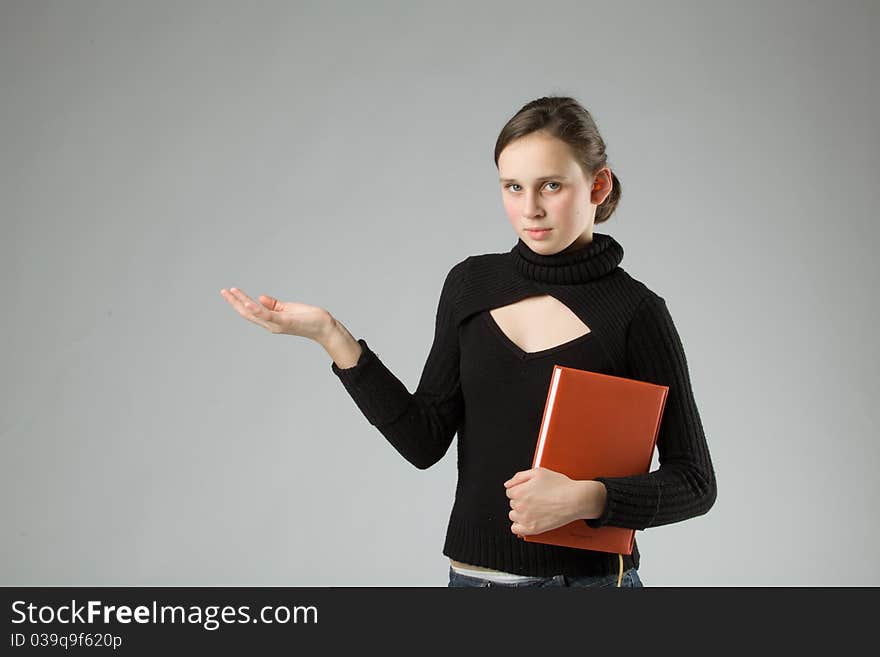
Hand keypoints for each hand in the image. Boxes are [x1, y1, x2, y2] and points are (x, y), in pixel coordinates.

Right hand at [220, 287, 334, 340]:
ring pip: (254, 314)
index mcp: (271, 321)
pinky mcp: (285, 322)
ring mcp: (277, 324)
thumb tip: (259, 298)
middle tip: (223, 291)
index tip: (229, 291)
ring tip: (231, 292)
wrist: (324, 327)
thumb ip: (273, 305)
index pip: (250, 311)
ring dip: (241, 303)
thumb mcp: (288, 309)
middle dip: (234, 302)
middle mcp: (271, 325)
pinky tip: (248, 302)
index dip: (238, 302)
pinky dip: (257, 310)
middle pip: (247, 313)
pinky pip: (268, 316)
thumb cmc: (308, 318)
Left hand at [503, 467, 580, 536]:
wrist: (575, 500)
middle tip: (535, 498)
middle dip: (521, 500)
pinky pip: (516, 529)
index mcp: (519, 491)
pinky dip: (519, 525)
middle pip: (512, 503)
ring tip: (534, 508)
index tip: (528, 491)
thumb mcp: (538, 472)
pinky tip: (528, 520)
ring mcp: (525, 518)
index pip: (510, 491)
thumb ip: (519, 476)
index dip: (520, 490)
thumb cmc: (559, 486)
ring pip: (513, 515)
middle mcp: (520, 506)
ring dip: (520, 512)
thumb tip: (507, 484)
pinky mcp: (532, 529)